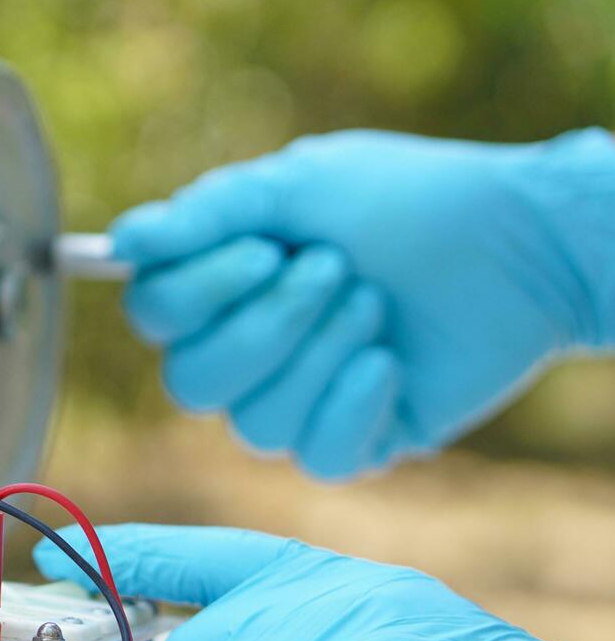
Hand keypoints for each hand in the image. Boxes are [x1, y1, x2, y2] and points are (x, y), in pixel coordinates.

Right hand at [111, 129, 614, 478]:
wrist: (522, 238)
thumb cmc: (406, 200)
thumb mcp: (299, 186)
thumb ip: (205, 214)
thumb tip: (118, 245)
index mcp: (220, 286)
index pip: (152, 315)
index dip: (197, 293)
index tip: (267, 249)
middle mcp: (246, 350)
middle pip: (189, 383)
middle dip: (268, 327)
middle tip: (338, 269)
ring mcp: (299, 399)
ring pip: (253, 424)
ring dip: (319, 355)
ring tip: (376, 304)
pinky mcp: (356, 439)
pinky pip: (317, 455)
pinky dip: (352, 405)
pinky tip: (390, 363)